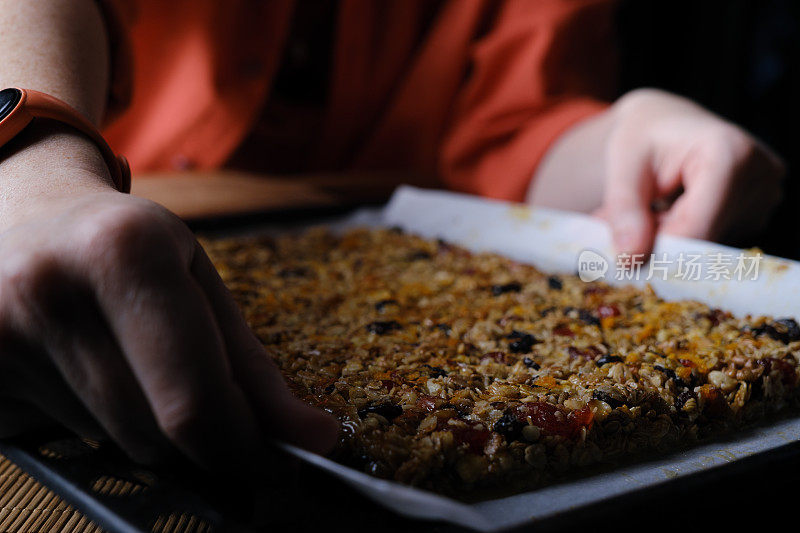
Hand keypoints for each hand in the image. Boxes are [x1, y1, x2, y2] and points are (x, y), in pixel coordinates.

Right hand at [0, 185, 338, 467]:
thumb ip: (253, 366)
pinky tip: (94, 372)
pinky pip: (68, 440)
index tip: (283, 462)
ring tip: (140, 365)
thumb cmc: (130, 246)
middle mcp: (49, 292)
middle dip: (205, 437)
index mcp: (123, 253)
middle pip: (155, 432)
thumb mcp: (201, 280)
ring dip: (152, 428)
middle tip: (220, 409)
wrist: (30, 214)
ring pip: (116, 443)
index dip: (247, 448)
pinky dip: (103, 424)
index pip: (193, 400)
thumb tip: (307, 437)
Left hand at [530, 89, 784, 255]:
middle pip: (704, 240)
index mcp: (730, 153)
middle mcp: (761, 175)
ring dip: (674, 238)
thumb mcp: (623, 165)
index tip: (626, 255)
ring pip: (709, 247)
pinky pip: (717, 243)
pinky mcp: (760, 213)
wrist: (665, 125)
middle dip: (663, 240)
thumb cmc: (643, 138)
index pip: (697, 228)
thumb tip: (630, 259)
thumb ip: (625, 210)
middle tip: (634, 221)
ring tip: (657, 207)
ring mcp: (767, 197)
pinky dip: (689, 235)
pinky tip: (677, 211)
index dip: (658, 248)